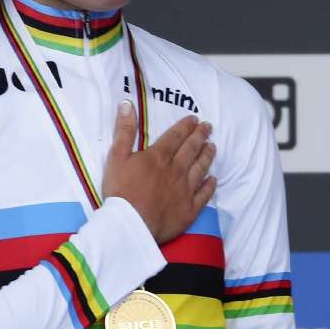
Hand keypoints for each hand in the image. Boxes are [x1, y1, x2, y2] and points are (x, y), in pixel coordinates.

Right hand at [102, 101, 216, 243]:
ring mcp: (186, 189)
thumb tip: (128, 104)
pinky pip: (204, 195)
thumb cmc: (121, 191)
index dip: (185, 126)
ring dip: (207, 156)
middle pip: (191, 149)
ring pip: (201, 168)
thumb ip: (124, 131)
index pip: (175, 136)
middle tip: (208, 127)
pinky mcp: (190, 209)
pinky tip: (213, 180)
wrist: (131, 224)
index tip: (194, 119)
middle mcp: (177, 170)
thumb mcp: (116, 157)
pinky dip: (210, 186)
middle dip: (200, 136)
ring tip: (213, 146)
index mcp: (159, 156)